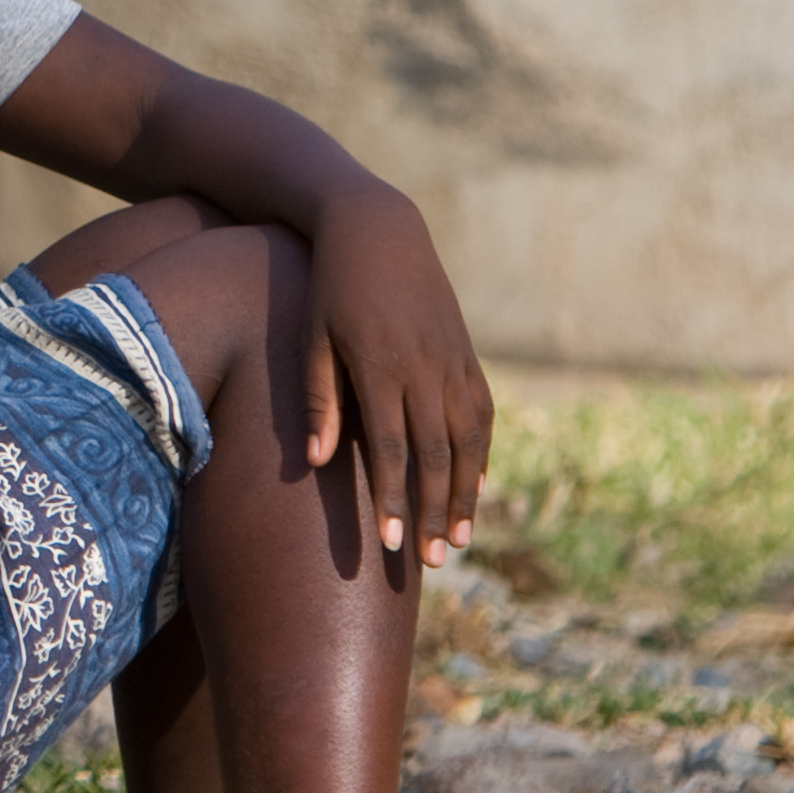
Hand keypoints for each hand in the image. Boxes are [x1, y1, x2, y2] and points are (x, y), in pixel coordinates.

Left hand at [301, 186, 492, 566]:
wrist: (378, 230)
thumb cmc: (328, 286)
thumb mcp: (311, 336)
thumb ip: (318, 399)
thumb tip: (313, 463)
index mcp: (381, 366)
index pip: (389, 449)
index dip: (393, 499)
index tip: (394, 545)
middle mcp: (424, 368)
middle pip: (435, 454)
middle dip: (434, 511)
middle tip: (434, 562)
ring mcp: (452, 361)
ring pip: (467, 441)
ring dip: (466, 493)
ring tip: (460, 540)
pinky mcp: (466, 354)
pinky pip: (481, 415)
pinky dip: (482, 455)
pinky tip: (477, 487)